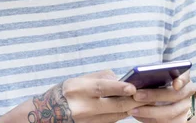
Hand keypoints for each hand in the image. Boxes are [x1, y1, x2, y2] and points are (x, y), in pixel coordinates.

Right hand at [28, 70, 147, 122]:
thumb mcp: (78, 80)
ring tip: (143, 101)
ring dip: (130, 108)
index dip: (119, 88)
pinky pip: (111, 121)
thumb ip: (99, 77)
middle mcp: (82, 106)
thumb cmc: (66, 92)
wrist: (48, 112)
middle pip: (113, 105)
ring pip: (116, 115)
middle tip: (147, 95)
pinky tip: (129, 108)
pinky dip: (121, 114)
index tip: (133, 86)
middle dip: (132, 101)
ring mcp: (87, 120)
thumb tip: (120, 79)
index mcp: (78, 89)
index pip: (102, 88)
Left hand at [128, 70, 195, 122]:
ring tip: (132, 110)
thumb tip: (139, 75)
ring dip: (149, 112)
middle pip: (175, 95)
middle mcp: (187, 92)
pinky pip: (166, 122)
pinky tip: (138, 115)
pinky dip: (150, 119)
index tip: (175, 84)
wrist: (165, 96)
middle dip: (154, 96)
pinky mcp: (179, 120)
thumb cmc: (158, 81)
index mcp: (182, 78)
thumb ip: (153, 73)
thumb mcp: (158, 74)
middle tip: (136, 95)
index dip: (181, 80)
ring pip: (170, 112)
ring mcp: (185, 108)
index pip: (185, 77)